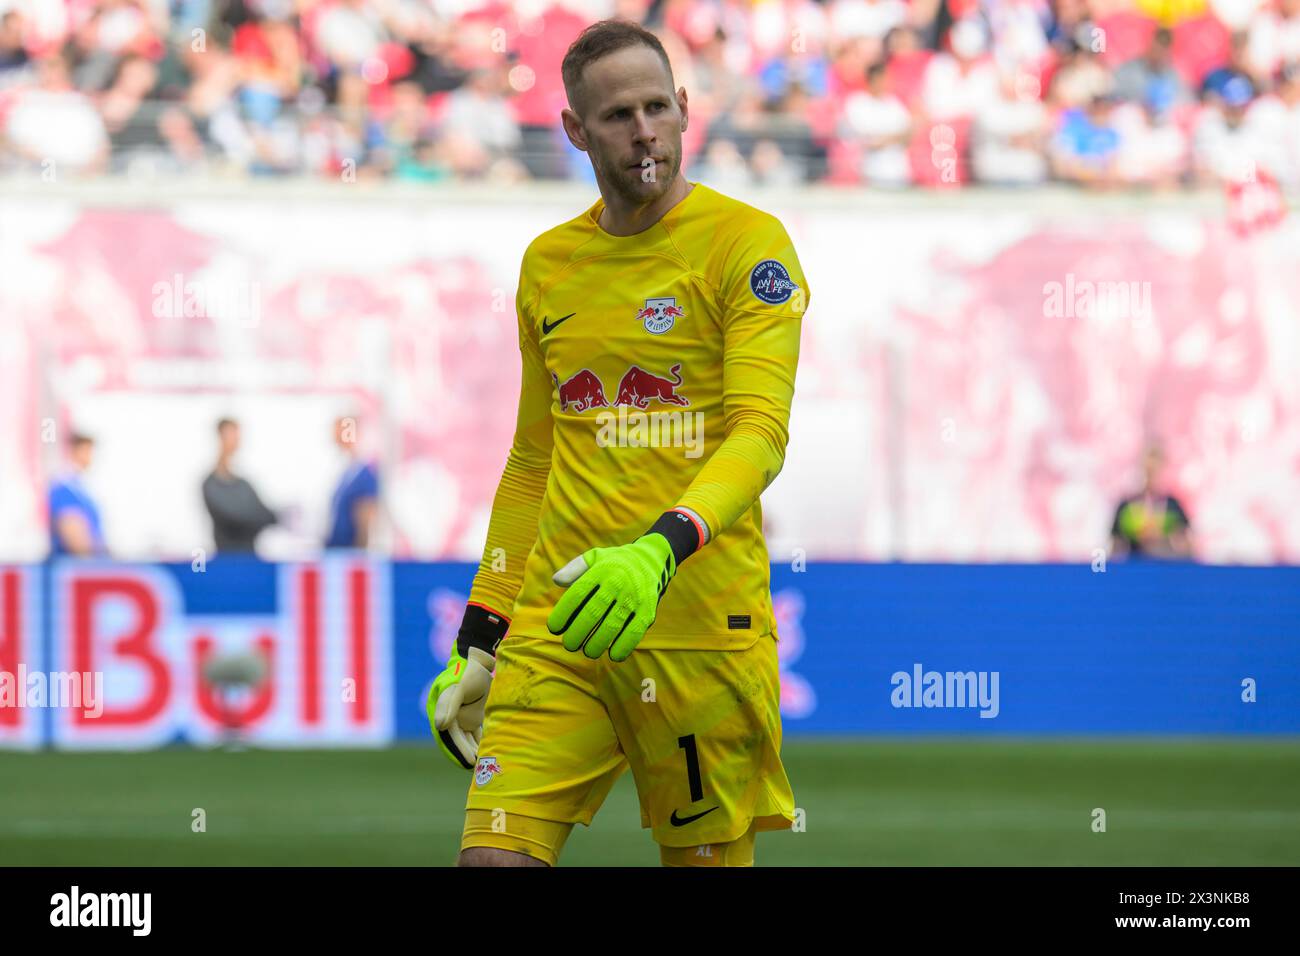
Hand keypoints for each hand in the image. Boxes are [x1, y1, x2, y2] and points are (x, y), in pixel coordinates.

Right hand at [427, 647, 493, 768]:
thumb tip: (439, 726)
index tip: (467, 762)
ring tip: (485, 764)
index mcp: (443, 712)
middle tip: (478, 767)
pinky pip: (477, 734)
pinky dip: (481, 743)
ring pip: (468, 740)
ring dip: (474, 751)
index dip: (457, 750)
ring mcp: (462, 718)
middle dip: (466, 754)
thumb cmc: (466, 672)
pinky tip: (490, 753)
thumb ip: (449, 705)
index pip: (449, 736)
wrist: (478, 660)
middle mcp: (451, 718)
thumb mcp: (458, 687)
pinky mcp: (473, 717)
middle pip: (458, 741)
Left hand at [546, 533, 675, 661]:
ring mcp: (633, 597)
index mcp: (601, 570)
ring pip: (612, 625)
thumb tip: (556, 580)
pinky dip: (623, 646)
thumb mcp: (594, 557)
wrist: (651, 561)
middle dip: (578, 632)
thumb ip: (574, 568)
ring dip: (597, 643)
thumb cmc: (614, 564)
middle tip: (569, 645)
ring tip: (588, 651)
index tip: (554, 628)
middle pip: (593, 612)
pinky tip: (613, 655)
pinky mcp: (648, 610)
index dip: (563, 613)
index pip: (577, 593)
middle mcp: (617, 582)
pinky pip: (634, 632)